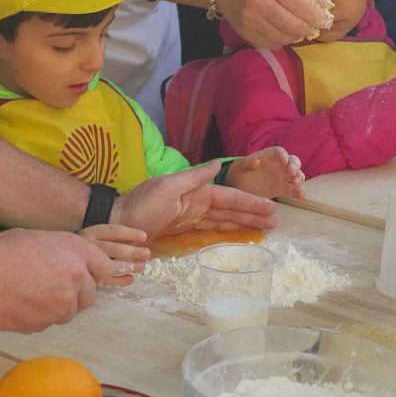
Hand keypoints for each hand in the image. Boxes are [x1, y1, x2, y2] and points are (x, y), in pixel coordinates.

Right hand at [0, 228, 113, 331]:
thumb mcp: (35, 239)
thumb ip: (60, 253)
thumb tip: (68, 264)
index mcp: (74, 249)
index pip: (104, 267)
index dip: (98, 275)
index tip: (92, 280)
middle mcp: (74, 275)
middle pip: (89, 296)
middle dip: (75, 296)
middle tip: (51, 289)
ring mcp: (61, 302)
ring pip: (68, 313)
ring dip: (54, 308)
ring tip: (28, 293)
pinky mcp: (45, 322)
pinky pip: (47, 323)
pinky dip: (36, 317)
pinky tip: (17, 303)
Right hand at [77, 223, 150, 277]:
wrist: (57, 262)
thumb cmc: (80, 247)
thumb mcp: (91, 237)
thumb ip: (109, 238)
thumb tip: (138, 238)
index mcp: (90, 233)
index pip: (112, 231)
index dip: (129, 233)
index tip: (144, 236)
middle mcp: (86, 246)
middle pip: (113, 248)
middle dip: (132, 252)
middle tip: (147, 253)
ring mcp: (85, 263)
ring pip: (110, 265)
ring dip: (128, 266)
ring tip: (142, 266)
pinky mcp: (86, 276)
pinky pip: (106, 280)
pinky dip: (119, 280)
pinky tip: (130, 279)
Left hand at [113, 162, 276, 241]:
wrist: (118, 222)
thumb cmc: (141, 204)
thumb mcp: (167, 187)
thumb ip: (193, 177)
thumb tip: (217, 164)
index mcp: (193, 191)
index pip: (227, 196)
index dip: (249, 202)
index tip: (270, 205)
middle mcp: (194, 202)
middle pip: (229, 208)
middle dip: (252, 212)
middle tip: (276, 219)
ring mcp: (189, 215)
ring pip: (223, 219)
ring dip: (243, 222)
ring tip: (265, 226)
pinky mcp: (183, 228)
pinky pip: (210, 228)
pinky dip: (226, 230)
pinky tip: (237, 233)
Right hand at [216, 0, 331, 47]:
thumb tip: (324, 8)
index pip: (300, 6)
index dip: (317, 16)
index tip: (324, 20)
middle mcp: (258, 2)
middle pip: (292, 25)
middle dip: (308, 29)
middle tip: (312, 26)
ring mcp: (249, 19)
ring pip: (283, 38)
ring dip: (296, 36)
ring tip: (298, 28)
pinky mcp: (244, 32)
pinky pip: (271, 43)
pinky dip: (282, 40)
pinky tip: (282, 32)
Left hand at [224, 148, 305, 200]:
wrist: (239, 188)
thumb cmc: (238, 173)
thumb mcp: (239, 168)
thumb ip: (247, 163)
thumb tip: (257, 161)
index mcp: (268, 156)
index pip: (279, 151)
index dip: (283, 154)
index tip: (283, 160)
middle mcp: (278, 165)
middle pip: (293, 161)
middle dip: (295, 165)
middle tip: (291, 172)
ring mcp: (282, 178)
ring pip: (297, 175)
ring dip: (299, 178)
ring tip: (295, 183)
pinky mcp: (283, 189)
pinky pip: (294, 190)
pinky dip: (299, 192)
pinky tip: (301, 197)